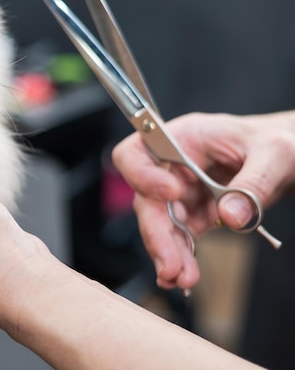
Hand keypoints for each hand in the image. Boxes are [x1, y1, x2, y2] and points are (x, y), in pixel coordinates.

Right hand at [112, 111, 294, 289]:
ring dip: (168, 252)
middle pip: (146, 198)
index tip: (171, 193)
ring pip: (159, 224)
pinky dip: (181, 258)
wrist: (286, 158)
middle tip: (171, 265)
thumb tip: (231, 216)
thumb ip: (254, 181)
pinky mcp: (193, 214)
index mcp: (183, 138)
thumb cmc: (276, 142)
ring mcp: (180, 191)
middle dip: (156, 233)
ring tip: (182, 280)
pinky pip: (179, 237)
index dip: (143, 174)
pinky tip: (184, 276)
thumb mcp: (275, 153)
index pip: (137, 152)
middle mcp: (172, 166)